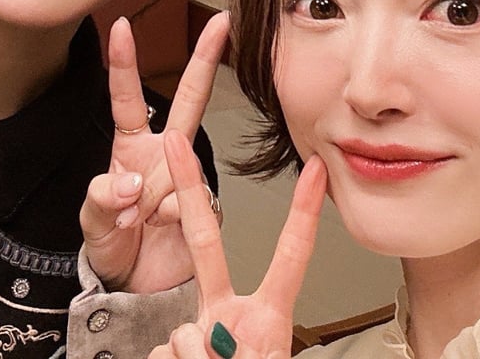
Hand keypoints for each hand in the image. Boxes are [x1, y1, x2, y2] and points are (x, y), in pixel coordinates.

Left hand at [80, 10, 229, 292]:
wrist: (139, 292)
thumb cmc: (112, 246)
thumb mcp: (92, 221)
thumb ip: (103, 199)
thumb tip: (131, 183)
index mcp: (130, 148)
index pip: (125, 98)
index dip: (124, 62)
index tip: (122, 26)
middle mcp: (163, 154)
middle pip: (189, 99)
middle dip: (205, 58)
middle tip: (219, 22)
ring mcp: (187, 178)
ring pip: (188, 160)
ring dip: (154, 194)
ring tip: (135, 221)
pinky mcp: (205, 206)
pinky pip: (191, 203)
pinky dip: (168, 220)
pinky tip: (158, 232)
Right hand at [149, 131, 326, 358]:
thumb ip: (241, 349)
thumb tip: (198, 342)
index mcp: (267, 320)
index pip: (291, 259)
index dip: (304, 214)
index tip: (316, 170)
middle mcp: (228, 315)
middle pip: (206, 242)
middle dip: (190, 189)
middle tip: (176, 141)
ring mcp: (196, 334)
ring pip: (183, 333)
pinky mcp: (166, 352)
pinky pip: (163, 353)